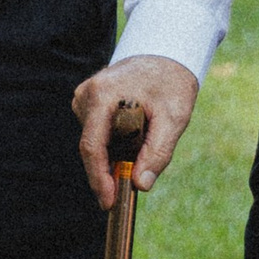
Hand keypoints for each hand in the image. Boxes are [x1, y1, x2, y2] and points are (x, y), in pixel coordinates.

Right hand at [73, 54, 201, 206]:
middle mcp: (86, 95)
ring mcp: (84, 98)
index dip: (98, 178)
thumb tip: (140, 185)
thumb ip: (157, 153)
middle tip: (133, 184)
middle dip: (110, 170)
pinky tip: (134, 136)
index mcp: (102, 95)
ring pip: (95, 142)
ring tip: (144, 141)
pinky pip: (97, 134)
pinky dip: (114, 144)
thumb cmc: (171, 84)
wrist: (165, 56)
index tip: (108, 203)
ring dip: (115, 155)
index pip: (92, 146)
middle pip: (92, 147)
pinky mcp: (88, 103)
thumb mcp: (173, 119)